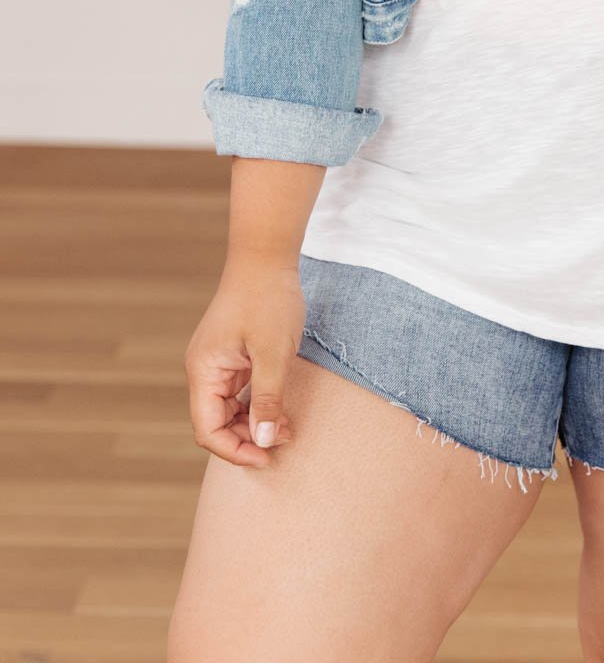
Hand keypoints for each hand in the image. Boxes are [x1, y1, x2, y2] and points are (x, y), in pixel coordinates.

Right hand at [183, 257, 305, 467]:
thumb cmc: (268, 299)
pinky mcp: (232, 356)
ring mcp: (218, 363)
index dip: (235, 450)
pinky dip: (257, 405)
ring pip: (228, 410)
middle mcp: (204, 370)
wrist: (266, 257)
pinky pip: (238, 393)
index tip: (267, 457)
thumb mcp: (273, 352)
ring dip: (254, 423)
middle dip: (248, 439)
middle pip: (216, 423)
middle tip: (284, 441)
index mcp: (204, 371)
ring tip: (287, 428)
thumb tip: (265, 441)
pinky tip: (281, 409)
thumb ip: (268, 398)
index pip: (208, 429)